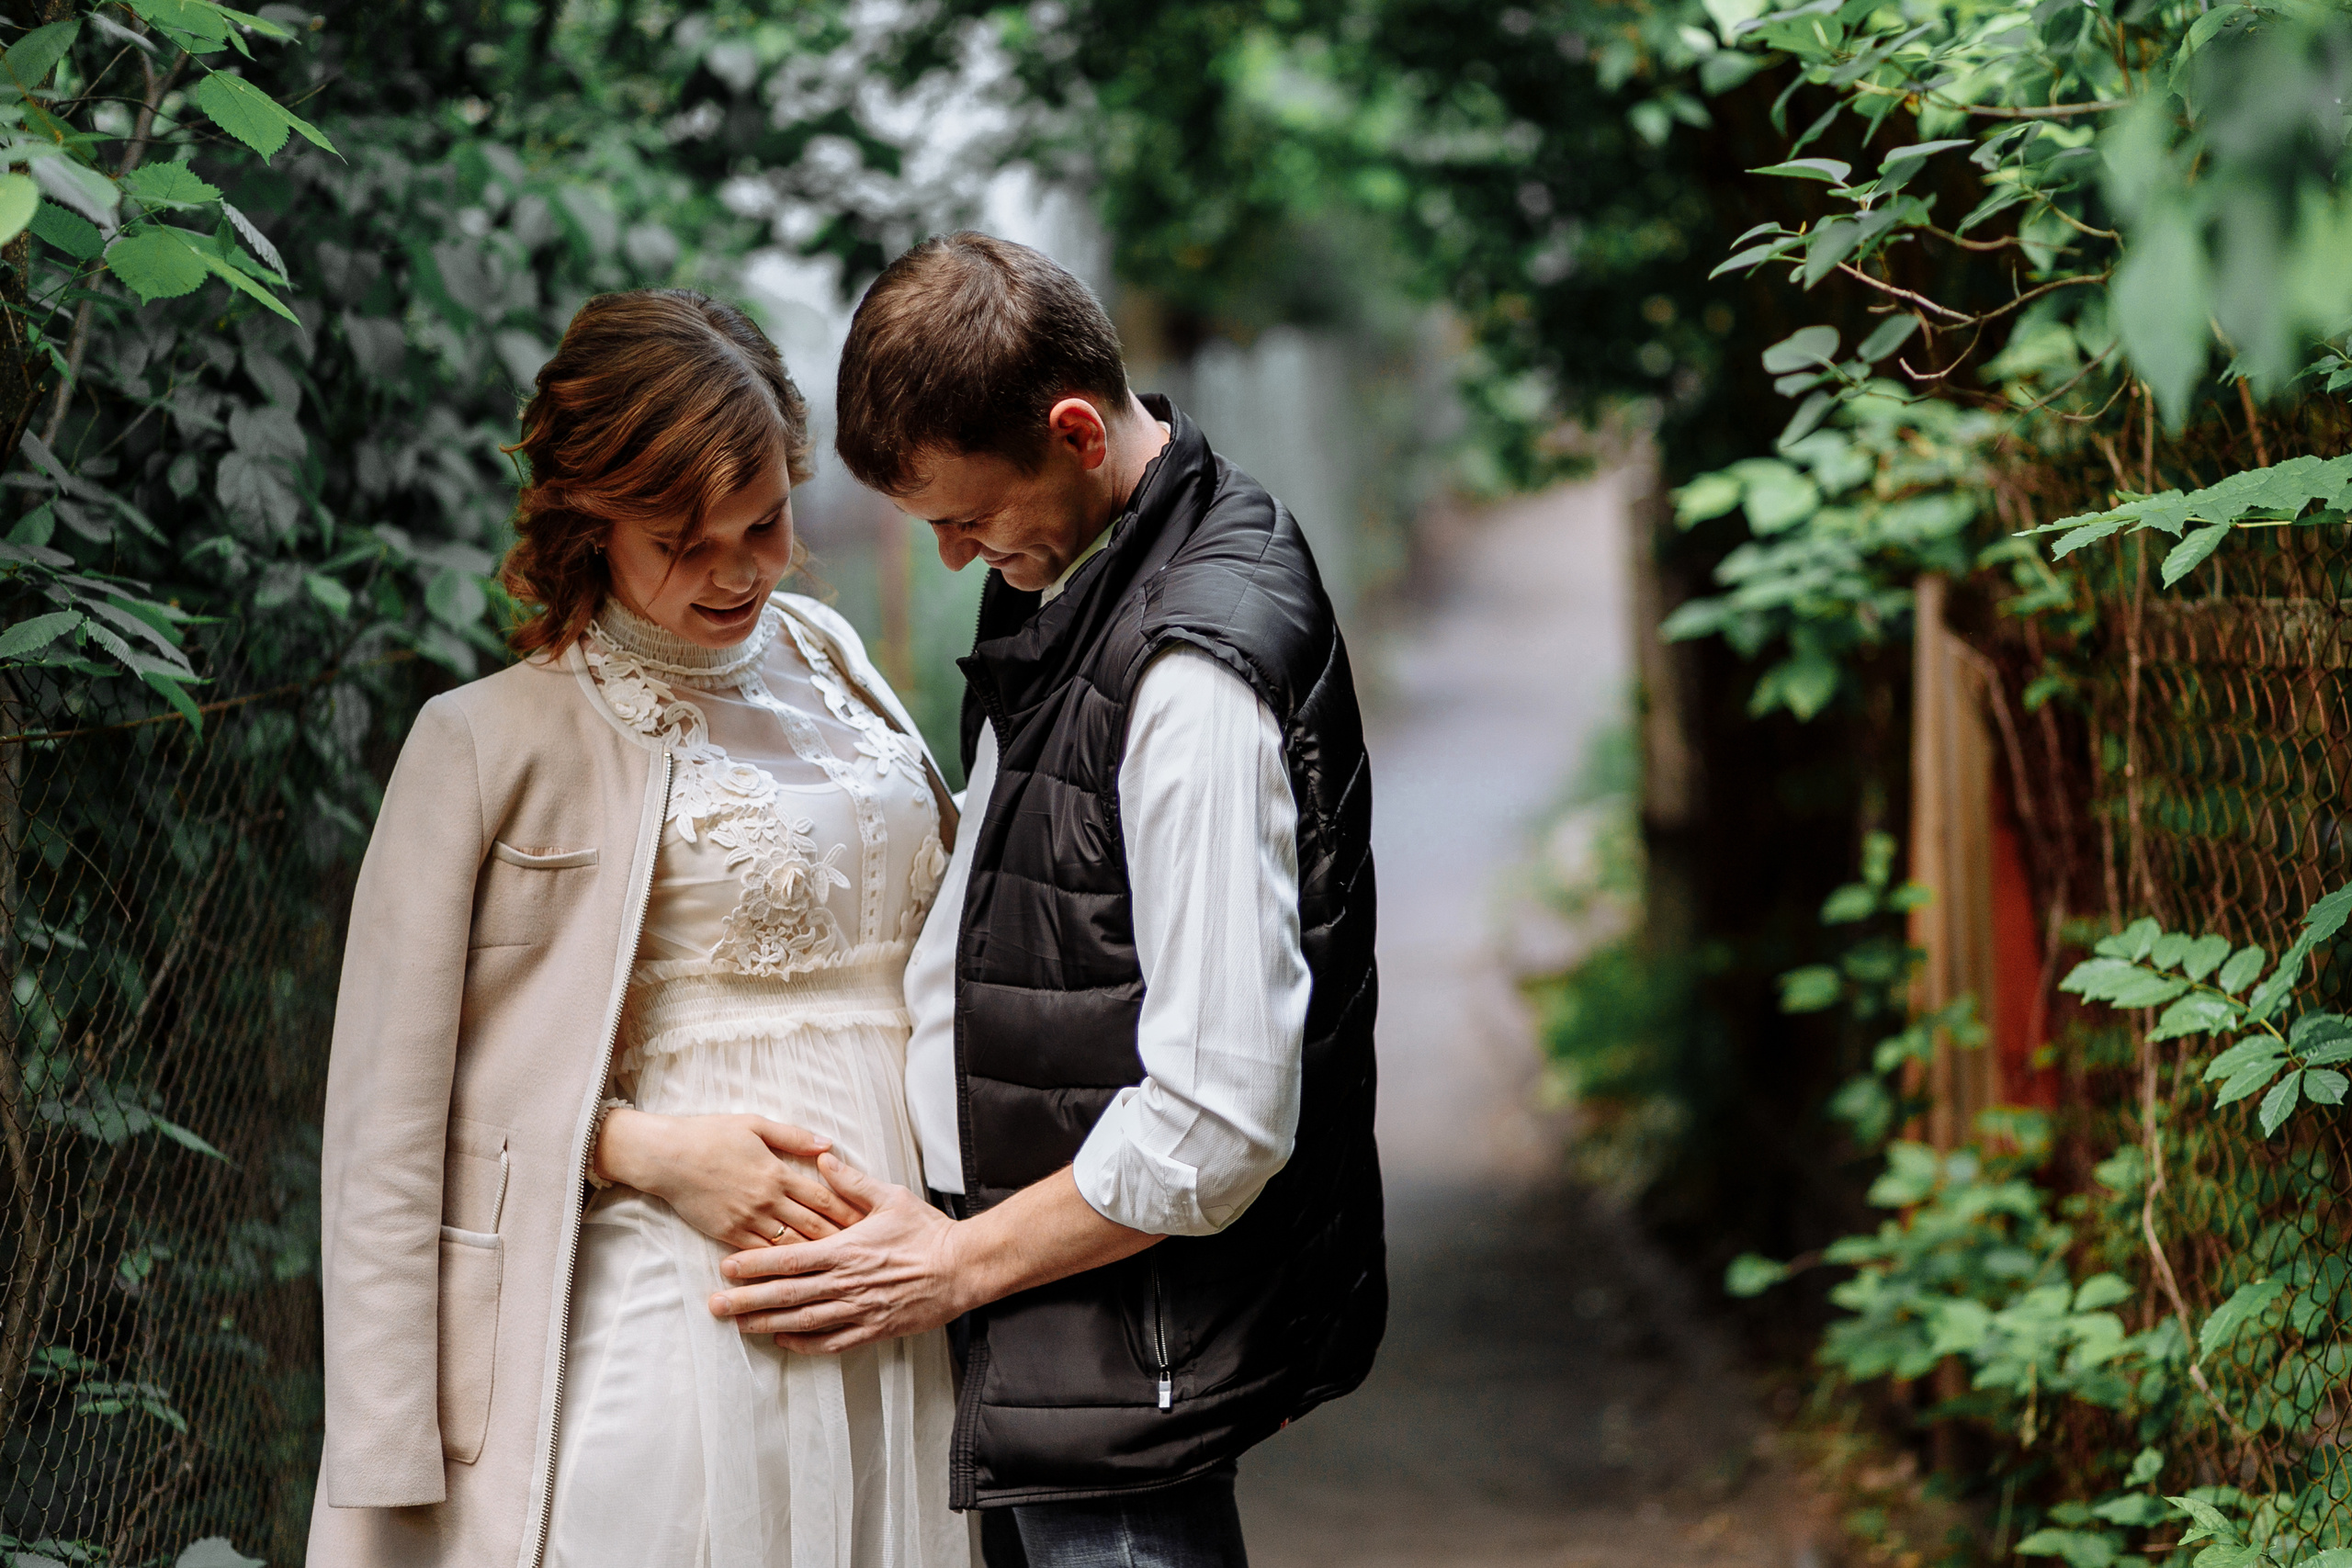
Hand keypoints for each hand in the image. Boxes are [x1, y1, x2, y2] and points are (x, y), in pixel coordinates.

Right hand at [595, 1110, 872, 1251]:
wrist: (667, 1156)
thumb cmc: (711, 1135)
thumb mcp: (756, 1125)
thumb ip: (794, 1137)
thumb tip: (828, 1146)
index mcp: (778, 1172)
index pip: (824, 1197)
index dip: (849, 1212)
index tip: (871, 1226)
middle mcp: (767, 1200)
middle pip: (813, 1226)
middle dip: (842, 1242)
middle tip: (868, 1258)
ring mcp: (747, 1220)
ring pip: (790, 1246)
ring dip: (816, 1260)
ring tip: (842, 1272)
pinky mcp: (728, 1234)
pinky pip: (760, 1256)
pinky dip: (780, 1268)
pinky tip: (797, 1280)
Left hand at [708, 1156, 971, 1353]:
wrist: (963, 1267)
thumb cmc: (928, 1232)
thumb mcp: (890, 1197)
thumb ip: (852, 1182)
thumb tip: (823, 1161)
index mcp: (846, 1249)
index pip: (789, 1259)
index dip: (754, 1264)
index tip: (726, 1267)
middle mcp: (846, 1283)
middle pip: (786, 1295)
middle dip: (746, 1300)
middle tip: (715, 1305)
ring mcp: (858, 1309)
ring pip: (802, 1321)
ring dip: (766, 1324)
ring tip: (738, 1326)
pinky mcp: (873, 1329)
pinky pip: (831, 1342)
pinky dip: (804, 1344)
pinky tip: (783, 1342)